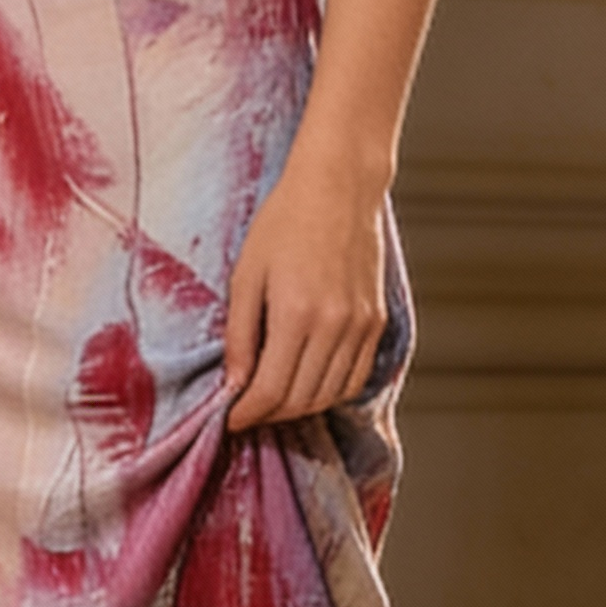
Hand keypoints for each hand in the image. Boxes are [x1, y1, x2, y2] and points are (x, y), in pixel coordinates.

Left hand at [221, 151, 388, 433]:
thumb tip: (234, 384)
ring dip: (298, 408)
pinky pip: (355, 377)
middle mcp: (335, 326)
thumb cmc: (285, 221)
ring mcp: (361, 326)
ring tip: (273, 400)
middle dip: (268, 415)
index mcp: (296, 313)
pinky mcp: (377, 322)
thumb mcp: (246, 274)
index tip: (229, 419)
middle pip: (300, 399)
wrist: (340, 186)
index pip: (269, 390)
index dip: (245, 414)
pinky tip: (308, 384)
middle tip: (246, 411)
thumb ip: (240, 334)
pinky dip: (330, 392)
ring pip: (329, 394)